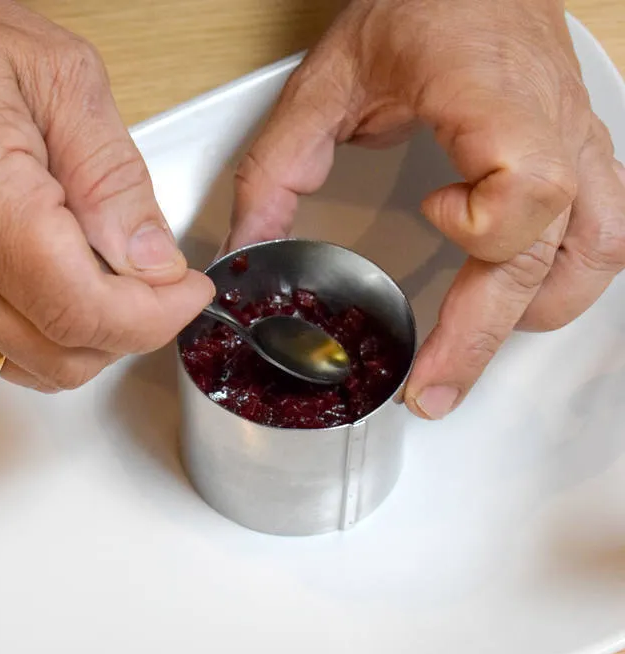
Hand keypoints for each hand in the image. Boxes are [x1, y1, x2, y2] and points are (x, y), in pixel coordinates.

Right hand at [0, 0, 213, 390]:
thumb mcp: (60, 77)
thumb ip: (113, 176)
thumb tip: (151, 259)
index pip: (84, 310)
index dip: (155, 317)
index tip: (186, 290)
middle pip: (64, 354)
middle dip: (133, 330)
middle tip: (160, 284)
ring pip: (34, 368)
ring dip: (92, 340)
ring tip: (112, 281)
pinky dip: (49, 339)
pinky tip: (64, 289)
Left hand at [229, 0, 624, 418]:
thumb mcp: (324, 82)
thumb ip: (278, 167)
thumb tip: (247, 245)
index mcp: (495, 101)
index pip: (529, 191)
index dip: (482, 225)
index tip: (428, 216)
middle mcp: (554, 125)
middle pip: (553, 253)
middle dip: (485, 336)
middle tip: (430, 389)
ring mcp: (578, 137)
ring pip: (597, 253)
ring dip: (536, 312)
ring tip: (472, 349)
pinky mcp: (582, 145)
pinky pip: (604, 229)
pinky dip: (564, 277)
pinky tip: (517, 292)